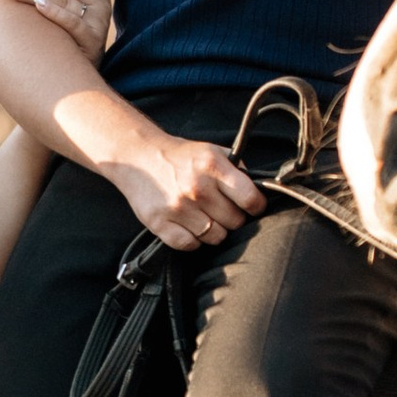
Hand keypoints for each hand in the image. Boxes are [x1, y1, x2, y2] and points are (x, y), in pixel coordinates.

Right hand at [110, 126, 264, 254]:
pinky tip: (190, 226)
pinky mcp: (160, 223)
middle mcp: (197, 188)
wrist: (137, 156)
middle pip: (235, 222)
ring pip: (216, 237)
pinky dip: (193, 240)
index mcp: (213, 166)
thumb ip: (237, 169)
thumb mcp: (212, 151)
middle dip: (233, 217)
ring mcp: (178, 207)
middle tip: (222, 209)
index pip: (250, 199)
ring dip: (214, 230)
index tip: (252, 206)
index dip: (256, 206)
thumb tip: (258, 192)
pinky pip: (190, 245)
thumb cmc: (180, 156)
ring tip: (204, 216)